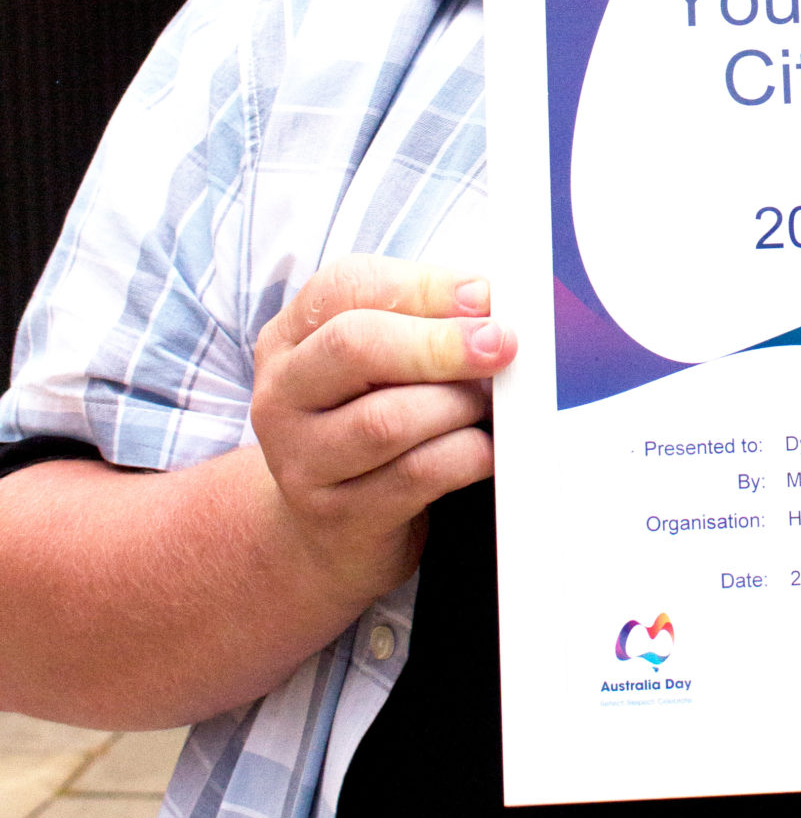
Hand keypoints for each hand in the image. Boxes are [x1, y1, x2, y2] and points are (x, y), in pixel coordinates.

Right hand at [250, 255, 516, 605]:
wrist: (327, 531)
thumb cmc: (366, 424)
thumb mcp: (376, 365)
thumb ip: (419, 323)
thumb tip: (486, 302)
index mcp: (289, 338)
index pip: (345, 287)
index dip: (421, 286)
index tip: (483, 296)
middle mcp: (282, 396)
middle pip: (355, 346)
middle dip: (441, 342)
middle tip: (501, 344)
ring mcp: (302, 461)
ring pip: (388, 418)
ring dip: (458, 405)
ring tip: (486, 405)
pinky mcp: (338, 516)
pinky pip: (418, 475)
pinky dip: (468, 454)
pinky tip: (486, 447)